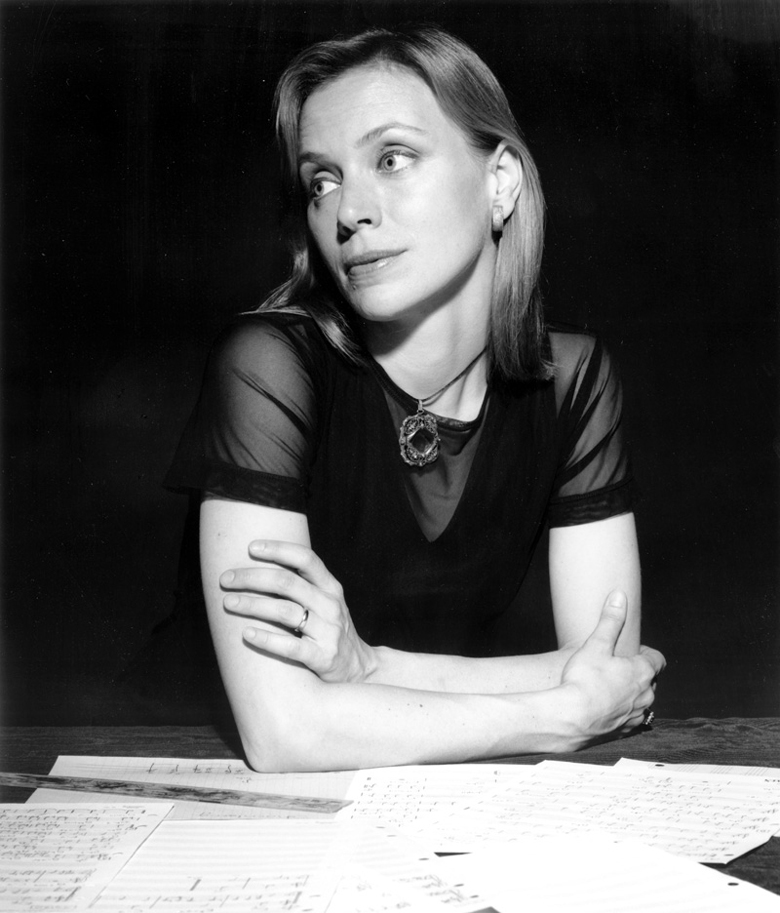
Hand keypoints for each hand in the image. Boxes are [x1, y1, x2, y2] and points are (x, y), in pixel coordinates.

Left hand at [219, 541, 376, 682]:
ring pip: (285, 611)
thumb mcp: (325, 603)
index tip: (251, 548)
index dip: (278, 549)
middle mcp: (331, 605)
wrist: (359, 669)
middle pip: (287, 582)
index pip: (305, 558)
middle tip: (226, 579)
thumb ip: (302, 586)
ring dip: (252, 604)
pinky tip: (247, 633)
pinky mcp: (323, 657)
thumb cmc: (330, 631)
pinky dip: (267, 639)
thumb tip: (257, 568)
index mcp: (330, 587)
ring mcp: (328, 631)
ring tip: (229, 602)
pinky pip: (291, 646)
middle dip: (252, 577)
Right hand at [559, 590, 664, 745]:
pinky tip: (605, 711)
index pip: (657, 660)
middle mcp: (645, 696)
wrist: (571, 719)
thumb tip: (620, 595)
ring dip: (631, 696)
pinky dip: (622, 714)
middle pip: (650, 681)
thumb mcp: (596, 644)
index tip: (631, 651)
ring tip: (610, 690)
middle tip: (617, 668)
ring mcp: (635, 716)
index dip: (646, 653)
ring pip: (641, 703)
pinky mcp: (624, 732)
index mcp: (642, 672)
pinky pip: (630, 721)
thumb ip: (610, 620)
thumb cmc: (584, 680)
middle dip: (637, 674)